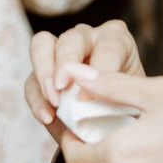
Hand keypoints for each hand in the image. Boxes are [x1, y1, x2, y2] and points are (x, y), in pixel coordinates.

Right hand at [24, 20, 144, 135]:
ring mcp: (60, 50)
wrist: (114, 124)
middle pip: (72, 39)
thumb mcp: (131, 104)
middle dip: (65, 64)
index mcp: (117, 41)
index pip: (108, 47)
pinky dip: (37, 99)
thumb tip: (94, 105)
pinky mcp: (42, 69)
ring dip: (44, 73)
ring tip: (53, 101)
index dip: (100, 70)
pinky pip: (31, 79)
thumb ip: (117, 100)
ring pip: (42, 45)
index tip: (92, 96)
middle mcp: (88, 38)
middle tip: (63, 89)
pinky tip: (47, 117)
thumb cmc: (129, 109)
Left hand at [49, 72, 162, 162]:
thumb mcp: (156, 91)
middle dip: (108, 146)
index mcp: (123, 157)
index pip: (75, 160)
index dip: (71, 142)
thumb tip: (75, 75)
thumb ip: (109, 87)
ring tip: (155, 131)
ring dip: (134, 160)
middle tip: (123, 120)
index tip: (80, 125)